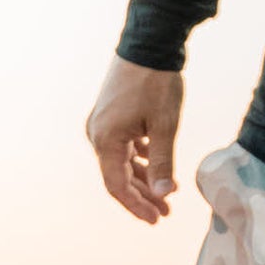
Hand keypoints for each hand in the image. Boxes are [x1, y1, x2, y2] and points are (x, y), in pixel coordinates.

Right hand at [86, 56, 184, 223]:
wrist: (148, 44)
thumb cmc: (157, 84)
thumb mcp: (165, 126)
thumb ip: (162, 162)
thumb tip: (162, 195)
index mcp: (106, 140)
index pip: (117, 186)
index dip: (136, 206)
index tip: (157, 219)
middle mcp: (97, 135)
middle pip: (118, 176)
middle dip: (143, 196)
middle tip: (166, 212)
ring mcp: (102, 124)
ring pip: (121, 162)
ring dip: (143, 178)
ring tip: (167, 194)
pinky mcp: (110, 115)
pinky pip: (123, 146)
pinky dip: (140, 159)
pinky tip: (158, 166)